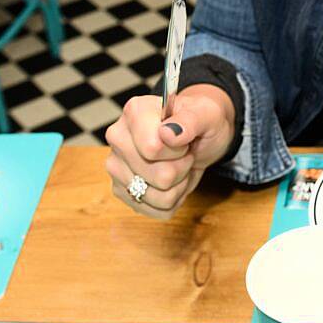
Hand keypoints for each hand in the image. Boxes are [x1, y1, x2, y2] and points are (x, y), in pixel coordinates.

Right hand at [105, 87, 234, 219]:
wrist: (199, 137)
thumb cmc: (202, 121)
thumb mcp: (207, 114)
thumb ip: (189, 120)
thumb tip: (167, 134)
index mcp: (135, 112)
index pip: (152, 149)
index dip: (178, 150)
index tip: (183, 139)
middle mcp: (118, 138)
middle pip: (159, 176)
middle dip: (182, 168)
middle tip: (184, 152)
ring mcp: (116, 166)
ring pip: (158, 197)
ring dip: (179, 185)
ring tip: (179, 165)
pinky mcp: (121, 191)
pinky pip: (156, 210)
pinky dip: (173, 199)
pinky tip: (173, 180)